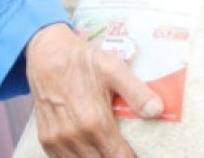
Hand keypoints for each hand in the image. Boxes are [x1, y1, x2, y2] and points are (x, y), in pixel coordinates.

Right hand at [25, 23, 161, 157]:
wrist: (48, 55)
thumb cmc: (84, 61)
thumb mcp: (114, 69)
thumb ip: (137, 92)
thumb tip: (157, 111)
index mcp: (93, 121)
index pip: (118, 157)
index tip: (140, 153)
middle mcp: (73, 135)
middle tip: (126, 149)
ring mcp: (56, 140)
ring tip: (111, 150)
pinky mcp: (46, 140)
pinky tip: (92, 151)